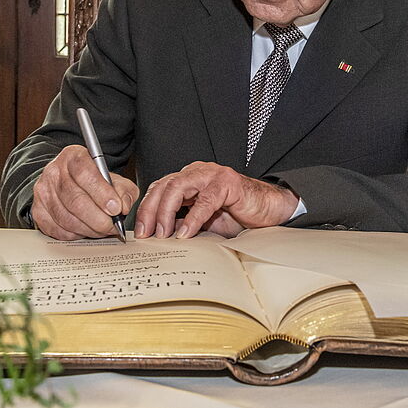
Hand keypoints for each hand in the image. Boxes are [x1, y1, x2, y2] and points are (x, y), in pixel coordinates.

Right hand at [31, 145, 138, 239]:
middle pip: (75, 200)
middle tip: (113, 226)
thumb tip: (124, 206)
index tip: (116, 209)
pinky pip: (58, 230)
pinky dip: (76, 234)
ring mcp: (43, 192)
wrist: (69, 182)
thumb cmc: (93, 181)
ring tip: (103, 230)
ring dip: (89, 229)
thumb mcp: (114, 178)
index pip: (85, 173)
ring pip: (67, 218)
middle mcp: (54, 172)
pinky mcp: (38, 211)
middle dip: (98, 219)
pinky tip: (87, 230)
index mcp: (73, 157)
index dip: (102, 193)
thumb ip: (124, 190)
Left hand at [134, 161, 298, 238]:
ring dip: (166, 212)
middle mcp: (197, 172)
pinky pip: (204, 201)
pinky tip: (186, 233)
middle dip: (151, 211)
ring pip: (178, 187)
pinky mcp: (227, 182)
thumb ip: (181, 222)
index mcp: (189, 178)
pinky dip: (192, 219)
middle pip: (164, 185)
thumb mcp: (202, 222)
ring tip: (163, 234)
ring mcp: (212, 174)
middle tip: (146, 234)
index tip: (140, 231)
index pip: (160, 187)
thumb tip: (157, 235)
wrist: (267, 210)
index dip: (147, 208)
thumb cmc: (237, 215)